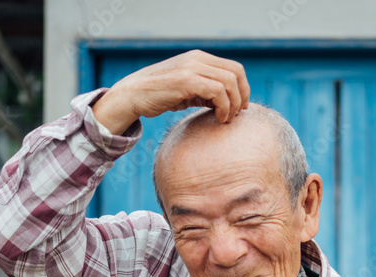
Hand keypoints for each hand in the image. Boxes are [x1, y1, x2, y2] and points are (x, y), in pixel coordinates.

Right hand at [92, 50, 250, 134]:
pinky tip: (218, 118)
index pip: (234, 68)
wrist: (132, 95)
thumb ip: (205, 91)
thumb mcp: (186, 90)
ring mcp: (191, 67)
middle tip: (237, 114)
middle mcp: (197, 58)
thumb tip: (227, 103)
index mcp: (199, 58)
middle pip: (236, 73)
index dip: (243, 88)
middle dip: (242, 96)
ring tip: (226, 119)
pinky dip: (224, 107)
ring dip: (233, 104)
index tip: (240, 106)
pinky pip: (217, 91)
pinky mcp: (186, 80)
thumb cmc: (158, 96)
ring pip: (229, 82)